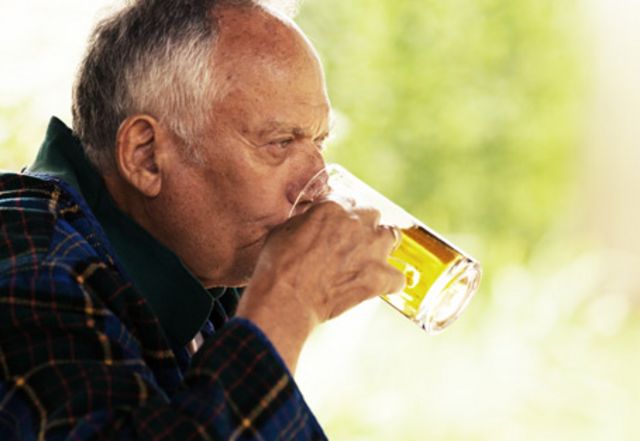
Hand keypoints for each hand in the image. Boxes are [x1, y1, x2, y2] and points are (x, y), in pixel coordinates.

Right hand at [235, 201, 404, 371]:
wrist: (286, 297)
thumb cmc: (278, 266)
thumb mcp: (285, 229)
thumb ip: (307, 220)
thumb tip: (311, 222)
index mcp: (333, 208)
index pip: (347, 200)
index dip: (344, 214)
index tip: (340, 223)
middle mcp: (357, 223)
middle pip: (372, 214)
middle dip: (364, 226)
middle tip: (351, 241)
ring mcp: (371, 250)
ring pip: (391, 237)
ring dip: (381, 246)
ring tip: (369, 259)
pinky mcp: (378, 277)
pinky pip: (397, 278)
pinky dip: (390, 282)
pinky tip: (379, 286)